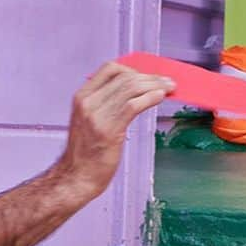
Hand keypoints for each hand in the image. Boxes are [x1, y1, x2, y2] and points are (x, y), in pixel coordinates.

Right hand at [58, 63, 172, 197]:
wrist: (76, 177)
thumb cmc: (86, 153)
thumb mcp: (89, 120)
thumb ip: (105, 104)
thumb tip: (132, 93)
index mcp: (82, 97)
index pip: (109, 69)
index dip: (132, 69)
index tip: (147, 75)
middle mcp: (88, 102)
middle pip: (124, 77)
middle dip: (149, 77)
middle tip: (166, 81)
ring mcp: (97, 115)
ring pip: (131, 88)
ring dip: (154, 86)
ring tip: (168, 88)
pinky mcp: (109, 129)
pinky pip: (133, 105)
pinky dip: (150, 98)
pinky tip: (159, 98)